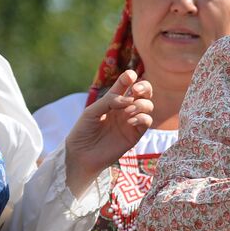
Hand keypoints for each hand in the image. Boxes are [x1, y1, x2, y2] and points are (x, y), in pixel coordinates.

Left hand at [63, 70, 153, 192]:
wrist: (82, 154)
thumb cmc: (83, 131)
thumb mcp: (91, 111)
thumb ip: (109, 101)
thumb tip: (128, 99)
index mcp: (113, 101)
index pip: (125, 84)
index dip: (129, 77)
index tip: (130, 76)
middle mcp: (124, 109)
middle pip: (143, 93)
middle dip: (144, 87)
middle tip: (136, 90)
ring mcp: (131, 121)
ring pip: (148, 105)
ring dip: (141, 104)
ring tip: (128, 111)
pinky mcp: (135, 134)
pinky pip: (147, 121)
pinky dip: (142, 118)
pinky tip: (129, 121)